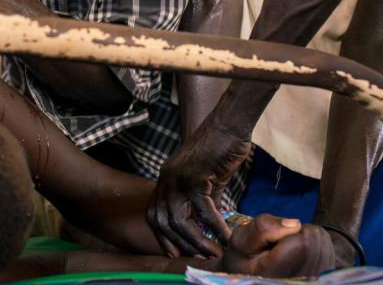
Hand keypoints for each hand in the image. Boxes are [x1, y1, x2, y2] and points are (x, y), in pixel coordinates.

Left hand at [147, 120, 250, 256]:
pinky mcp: (196, 177)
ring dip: (196, 241)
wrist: (229, 123)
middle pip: (162, 220)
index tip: (175, 252)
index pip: (154, 212)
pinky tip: (227, 238)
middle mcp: (167, 178)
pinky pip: (204, 210)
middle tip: (193, 258)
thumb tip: (210, 223)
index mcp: (166, 178)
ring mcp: (178, 177)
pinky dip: (215, 228)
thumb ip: (207, 199)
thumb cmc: (221, 147)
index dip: (161, 234)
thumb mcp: (209, 178)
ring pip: (179, 219)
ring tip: (212, 253)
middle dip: (175, 243)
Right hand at [223, 215, 335, 276]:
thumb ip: (263, 228)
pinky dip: (315, 243)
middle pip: (313, 240)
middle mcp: (297, 281)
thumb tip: (296, 224)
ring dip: (306, 236)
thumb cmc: (243, 257)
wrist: (249, 275)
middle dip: (297, 231)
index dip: (286, 230)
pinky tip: (299, 254)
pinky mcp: (323, 278)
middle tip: (279, 243)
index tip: (271, 239)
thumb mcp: (241, 239)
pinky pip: (329, 247)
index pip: (301, 244)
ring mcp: (312, 282)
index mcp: (273, 275)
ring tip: (287, 249)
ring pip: (322, 240)